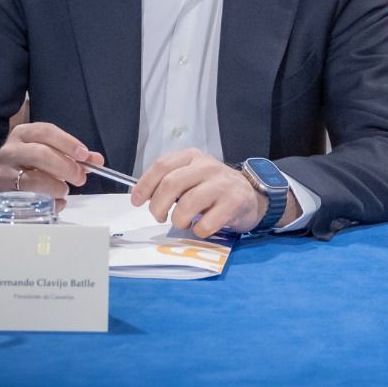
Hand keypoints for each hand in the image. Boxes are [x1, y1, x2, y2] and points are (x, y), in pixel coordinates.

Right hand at [0, 122, 102, 210]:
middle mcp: (11, 150)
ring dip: (56, 187)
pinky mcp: (4, 194)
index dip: (67, 142)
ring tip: (64, 190)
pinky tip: (57, 202)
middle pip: (40, 154)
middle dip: (65, 167)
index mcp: (24, 133)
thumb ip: (76, 156)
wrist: (8, 179)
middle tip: (81, 178)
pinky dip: (49, 202)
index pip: (46, 132)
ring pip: (33, 179)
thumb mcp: (53, 152)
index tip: (84, 155)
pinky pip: (30, 200)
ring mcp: (5, 172)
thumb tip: (97, 160)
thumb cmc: (35, 162)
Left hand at [131, 149, 262, 237]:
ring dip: (179, 220)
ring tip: (183, 222)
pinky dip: (199, 230)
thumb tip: (141, 195)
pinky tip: (202, 227)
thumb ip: (169, 181)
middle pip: (171, 184)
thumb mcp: (192, 176)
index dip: (145, 185)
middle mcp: (207, 166)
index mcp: (192, 156)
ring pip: (187, 205)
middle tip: (158, 216)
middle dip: (157, 206)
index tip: (136, 201)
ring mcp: (222, 184)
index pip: (162, 165)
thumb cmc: (214, 189)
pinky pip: (206, 223)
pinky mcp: (234, 203)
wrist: (251, 196)